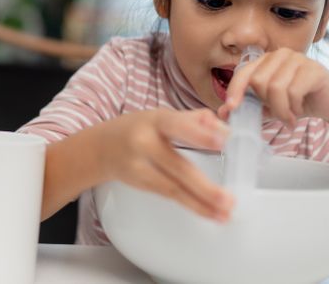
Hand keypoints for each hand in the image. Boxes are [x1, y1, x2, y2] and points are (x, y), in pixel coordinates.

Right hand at [99, 108, 233, 221]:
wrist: (100, 148)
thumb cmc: (138, 128)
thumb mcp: (161, 116)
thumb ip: (192, 119)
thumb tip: (222, 127)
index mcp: (155, 120)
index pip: (177, 125)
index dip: (199, 134)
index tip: (222, 141)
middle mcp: (144, 143)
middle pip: (177, 166)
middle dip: (204, 186)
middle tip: (228, 199)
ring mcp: (139, 166)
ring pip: (173, 188)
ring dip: (201, 203)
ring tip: (224, 212)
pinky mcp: (140, 184)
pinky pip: (169, 195)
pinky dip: (192, 205)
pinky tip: (210, 212)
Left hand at [218, 48, 328, 127]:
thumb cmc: (299, 102)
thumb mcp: (269, 107)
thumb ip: (248, 107)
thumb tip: (222, 112)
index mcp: (266, 60)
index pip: (243, 72)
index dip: (235, 90)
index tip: (231, 107)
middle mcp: (280, 55)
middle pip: (258, 81)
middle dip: (266, 104)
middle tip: (279, 114)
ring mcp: (298, 59)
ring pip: (274, 88)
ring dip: (281, 110)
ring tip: (289, 117)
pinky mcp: (314, 69)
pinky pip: (293, 91)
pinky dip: (294, 108)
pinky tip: (300, 111)